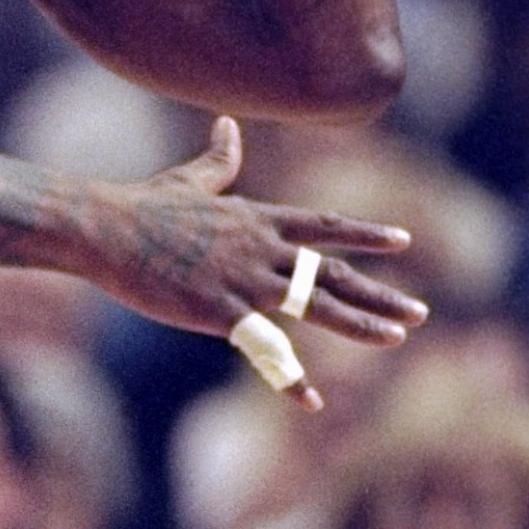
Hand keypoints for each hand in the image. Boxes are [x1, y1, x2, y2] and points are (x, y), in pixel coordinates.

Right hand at [87, 116, 425, 409]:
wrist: (107, 229)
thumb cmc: (142, 206)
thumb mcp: (189, 181)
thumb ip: (219, 161)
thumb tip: (228, 126)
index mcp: (258, 219)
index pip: (325, 226)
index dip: (364, 235)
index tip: (402, 241)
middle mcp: (262, 249)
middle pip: (334, 272)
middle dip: (380, 292)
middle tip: (420, 312)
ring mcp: (245, 281)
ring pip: (316, 304)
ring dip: (360, 322)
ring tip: (397, 336)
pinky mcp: (220, 312)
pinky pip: (266, 350)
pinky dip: (291, 378)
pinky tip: (313, 402)